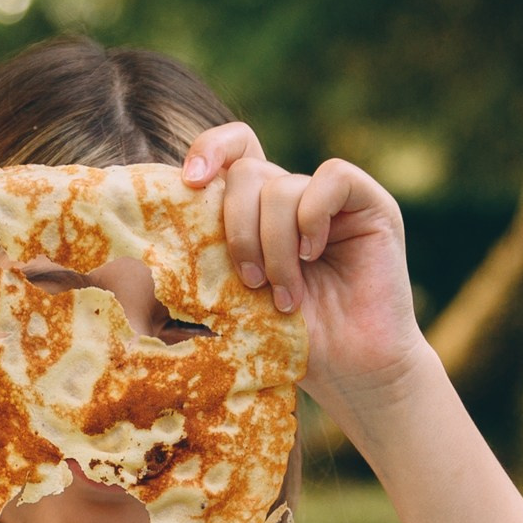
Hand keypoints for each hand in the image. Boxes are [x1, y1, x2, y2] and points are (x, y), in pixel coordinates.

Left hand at [180, 125, 439, 429]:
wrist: (350, 372)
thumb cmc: (287, 343)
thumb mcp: (233, 298)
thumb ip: (207, 258)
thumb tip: (152, 234)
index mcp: (257, 212)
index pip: (232, 150)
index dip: (209, 151)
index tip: (190, 183)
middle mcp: (293, 197)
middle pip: (247, 172)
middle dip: (238, 230)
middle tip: (250, 282)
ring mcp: (332, 199)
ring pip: (281, 186)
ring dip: (274, 246)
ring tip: (284, 294)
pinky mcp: (370, 204)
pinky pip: (331, 179)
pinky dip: (312, 219)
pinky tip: (313, 255)